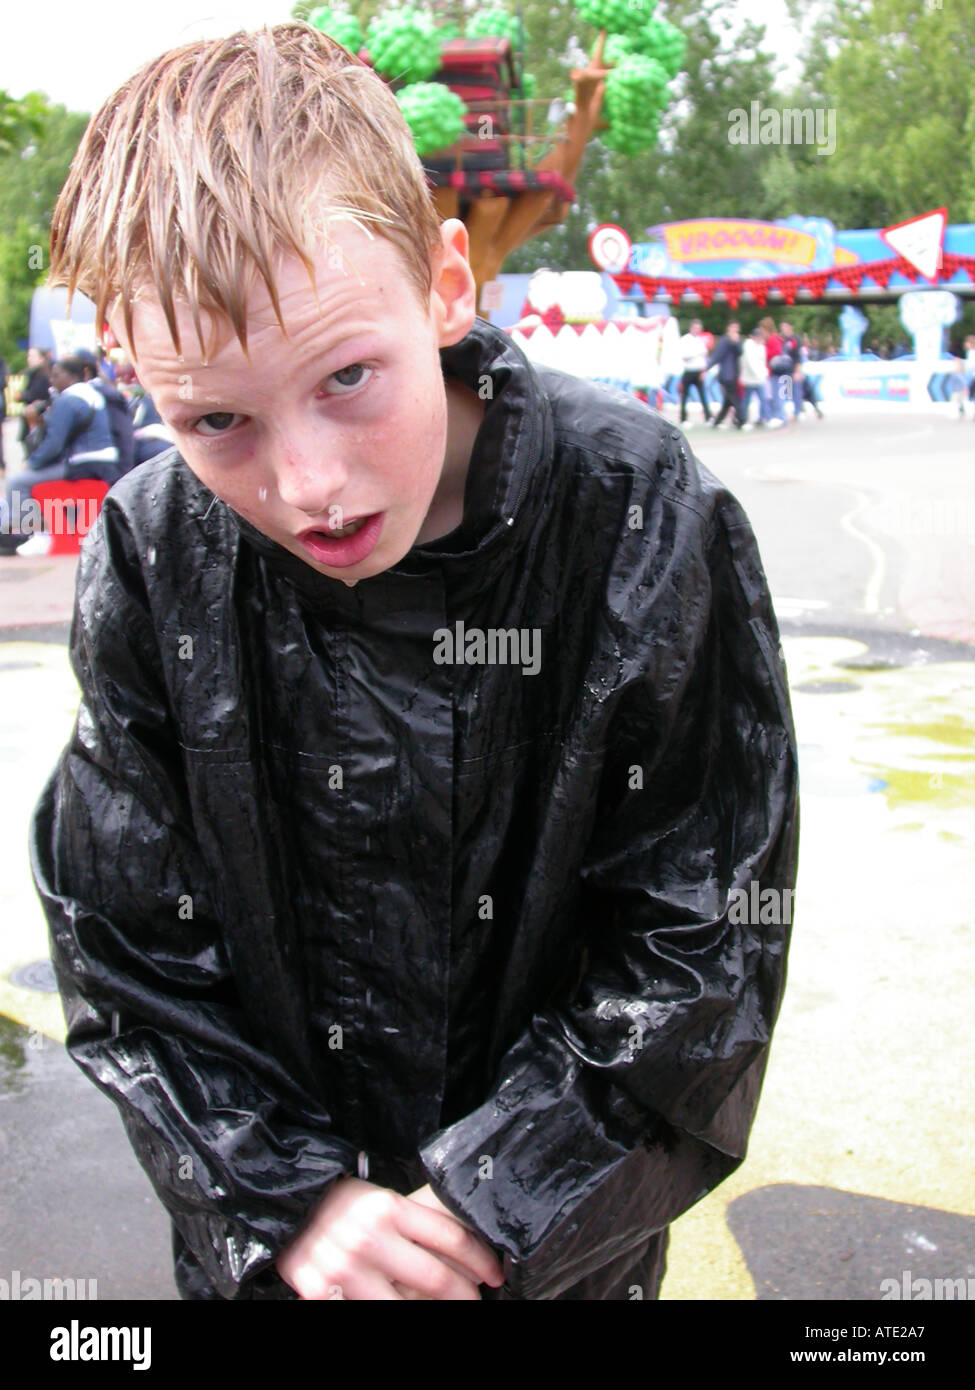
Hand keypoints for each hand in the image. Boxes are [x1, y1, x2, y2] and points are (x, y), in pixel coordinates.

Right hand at [275, 1176, 503, 1300]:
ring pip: (408, 1306)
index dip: (481, 1260)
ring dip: (435, 1312)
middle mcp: (371, 1236)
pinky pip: (374, 1311)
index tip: (494, 1273)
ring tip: (448, 1310)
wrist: (284, 1208)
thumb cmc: (341, 1204)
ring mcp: (348, 1268)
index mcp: (389, 1207)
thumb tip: (461, 1249)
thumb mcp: (380, 1199)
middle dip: (467, 1296)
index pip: (451, 1238)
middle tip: (478, 1301)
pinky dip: (395, 1311)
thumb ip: (414, 1222)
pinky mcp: (326, 1293)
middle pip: (438, 1278)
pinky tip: (407, 1308)